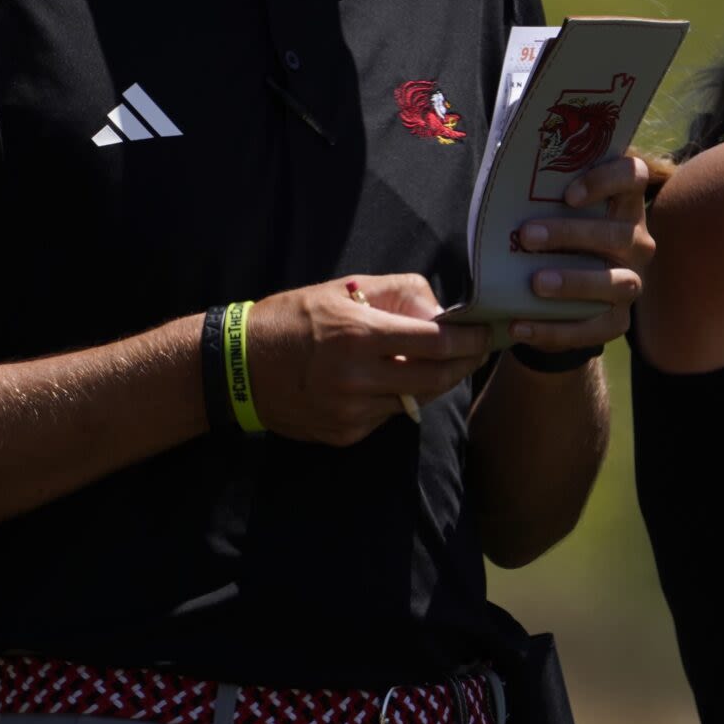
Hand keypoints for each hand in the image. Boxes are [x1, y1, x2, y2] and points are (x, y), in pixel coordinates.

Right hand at [243, 274, 489, 445]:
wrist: (237, 367)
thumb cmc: (293, 318)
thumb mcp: (344, 290)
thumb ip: (399, 294)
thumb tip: (442, 311)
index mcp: (359, 334)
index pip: (436, 342)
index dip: (470, 339)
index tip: (487, 333)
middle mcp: (357, 377)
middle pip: (436, 378)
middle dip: (463, 365)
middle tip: (475, 353)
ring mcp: (350, 411)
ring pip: (415, 400)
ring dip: (430, 382)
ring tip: (432, 364)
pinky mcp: (343, 433)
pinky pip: (387, 417)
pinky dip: (394, 399)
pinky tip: (383, 382)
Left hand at [507, 152, 655, 355]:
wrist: (557, 295)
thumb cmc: (551, 237)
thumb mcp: (550, 212)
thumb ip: (540, 197)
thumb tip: (497, 180)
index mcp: (622, 204)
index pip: (632, 176)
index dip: (607, 180)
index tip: (568, 194)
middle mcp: (635, 241)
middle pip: (619, 233)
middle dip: (572, 234)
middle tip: (527, 236)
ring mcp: (631, 282)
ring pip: (617, 282)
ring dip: (576, 282)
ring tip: (536, 284)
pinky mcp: (618, 320)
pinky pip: (596, 328)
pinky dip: (556, 330)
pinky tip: (521, 326)